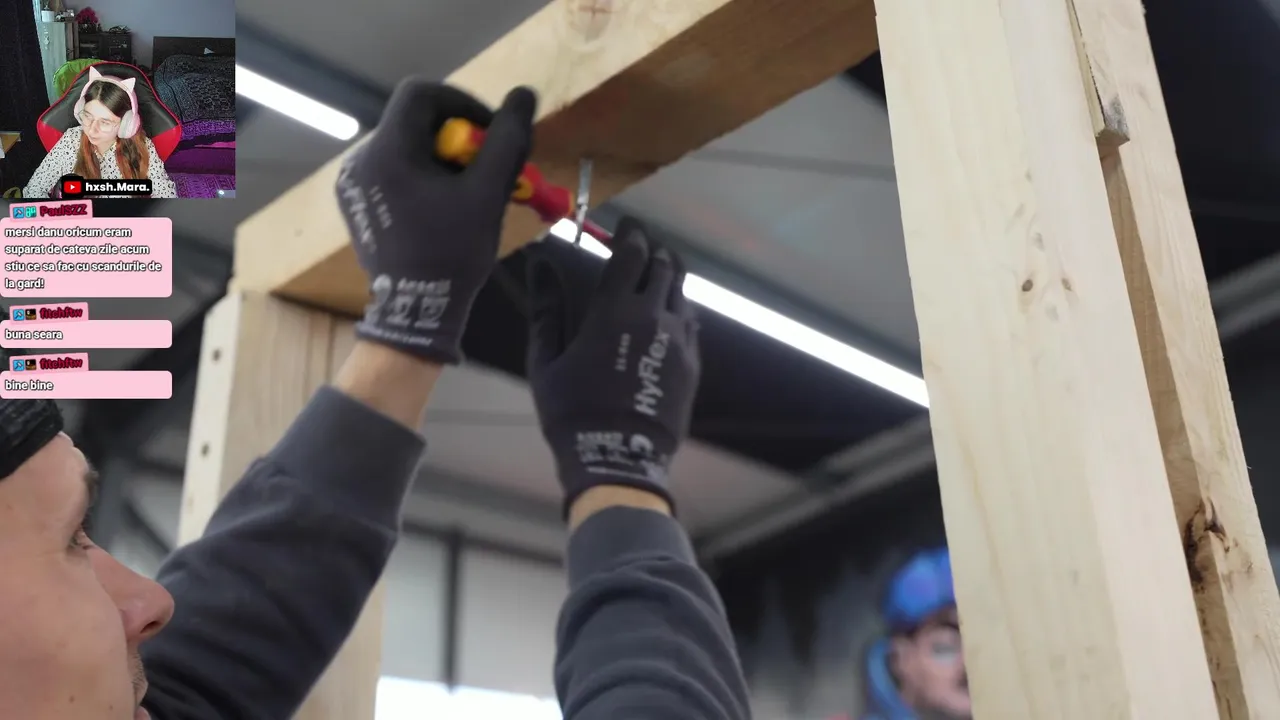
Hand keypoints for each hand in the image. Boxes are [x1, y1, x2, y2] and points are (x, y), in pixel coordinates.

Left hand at [335, 80, 536, 364]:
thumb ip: (507, 140)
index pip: (421, 93)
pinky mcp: (355, 201)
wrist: (415, 310)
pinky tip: (439, 206)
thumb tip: (524, 95)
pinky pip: (392, 169)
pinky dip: (420, 175)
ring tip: (465, 190)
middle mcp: (361, 158)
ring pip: (405, 146)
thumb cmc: (452, 253)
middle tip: (484, 166)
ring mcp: (353, 181)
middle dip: (455, 135)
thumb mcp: (487, 194)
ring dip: (440, 156)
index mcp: (387, 150)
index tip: (489, 131)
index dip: (461, 102)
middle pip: (413, 121)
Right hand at [527, 218, 700, 512]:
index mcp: (613, 312)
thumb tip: (539, 264)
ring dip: (669, 277)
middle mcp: (652, 317)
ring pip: (682, 292)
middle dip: (654, 250)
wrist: (618, 457)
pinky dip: (678, 308)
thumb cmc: (571, 411)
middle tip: (642, 247)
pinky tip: (667, 313)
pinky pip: (690, 322)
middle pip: (664, 266)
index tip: (627, 226)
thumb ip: (546, 308)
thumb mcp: (546, 360)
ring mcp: (678, 341)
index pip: (632, 253)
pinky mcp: (692, 363)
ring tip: (656, 274)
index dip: (632, 233)